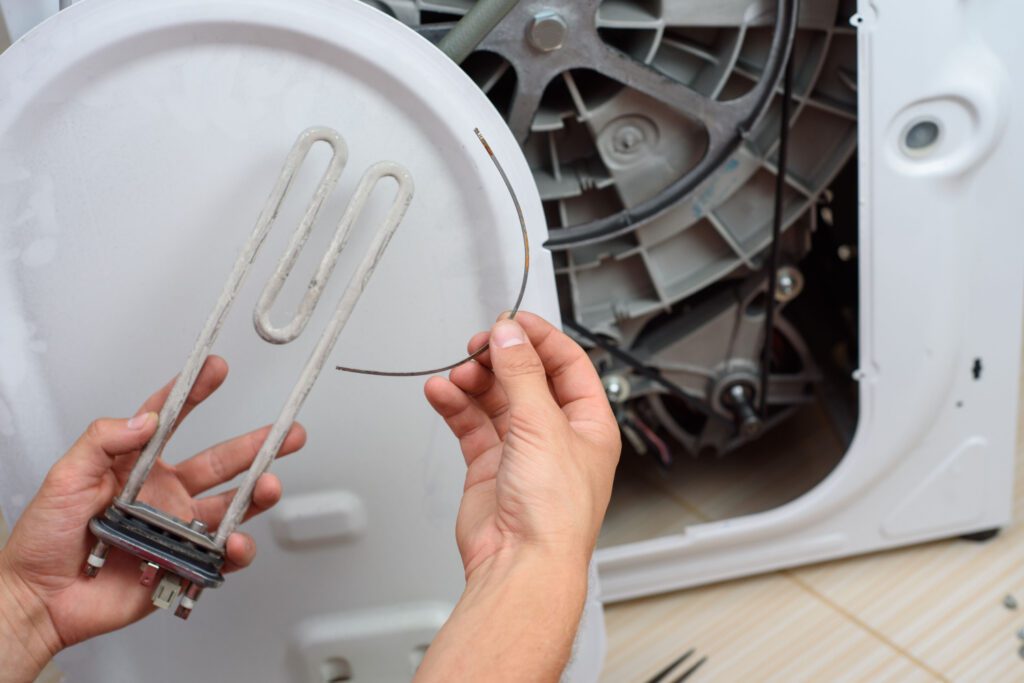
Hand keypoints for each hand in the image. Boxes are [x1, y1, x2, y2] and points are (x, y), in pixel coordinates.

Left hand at [0, 356, 304, 679]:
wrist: (39, 599)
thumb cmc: (42, 540)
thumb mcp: (66, 477)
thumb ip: (103, 441)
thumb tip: (145, 419)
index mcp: (138, 469)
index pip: (171, 422)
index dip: (194, 394)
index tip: (215, 369)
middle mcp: (163, 496)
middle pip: (221, 463)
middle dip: (257, 445)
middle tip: (287, 433)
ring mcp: (176, 530)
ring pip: (231, 507)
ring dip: (256, 495)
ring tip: (270, 486)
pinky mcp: (183, 565)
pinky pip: (221, 555)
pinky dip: (236, 549)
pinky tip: (236, 541)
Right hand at [417, 312, 619, 681]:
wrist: (521, 564)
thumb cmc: (554, 514)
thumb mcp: (542, 425)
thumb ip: (522, 373)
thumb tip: (510, 335)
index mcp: (588, 423)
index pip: (567, 365)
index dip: (539, 338)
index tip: (511, 321)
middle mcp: (557, 435)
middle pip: (527, 378)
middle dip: (500, 359)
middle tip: (477, 347)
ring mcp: (522, 450)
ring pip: (495, 399)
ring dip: (474, 382)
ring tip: (456, 375)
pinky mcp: (490, 467)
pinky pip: (471, 425)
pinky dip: (455, 406)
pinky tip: (441, 393)